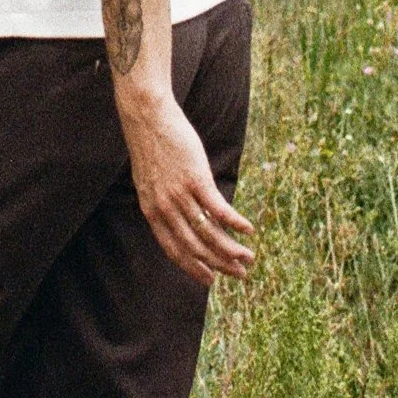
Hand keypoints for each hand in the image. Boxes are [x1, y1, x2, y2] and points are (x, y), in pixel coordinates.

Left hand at [116, 84, 254, 288]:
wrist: (147, 117)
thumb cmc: (152, 146)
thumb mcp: (150, 180)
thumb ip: (162, 201)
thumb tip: (179, 215)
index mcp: (151, 211)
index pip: (173, 250)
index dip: (193, 267)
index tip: (210, 280)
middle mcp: (164, 208)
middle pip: (194, 247)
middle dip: (219, 265)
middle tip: (240, 274)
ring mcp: (179, 195)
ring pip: (208, 233)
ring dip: (231, 249)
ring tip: (249, 257)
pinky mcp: (195, 179)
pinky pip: (218, 209)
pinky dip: (235, 222)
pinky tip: (249, 230)